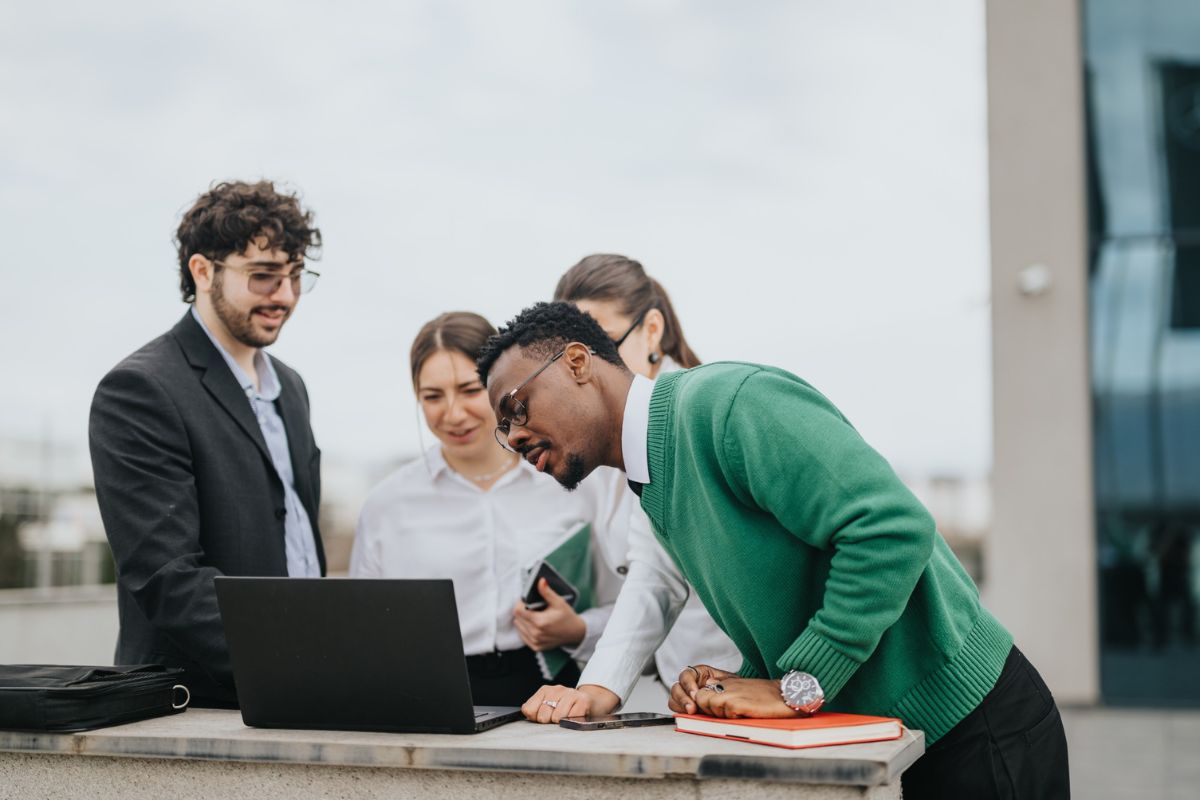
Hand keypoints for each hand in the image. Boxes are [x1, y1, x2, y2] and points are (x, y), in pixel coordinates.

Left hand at [512, 578, 585, 650]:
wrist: (575, 633)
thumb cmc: (567, 617)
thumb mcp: (558, 602)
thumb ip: (547, 592)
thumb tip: (540, 581)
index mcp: (540, 622)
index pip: (518, 611)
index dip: (520, 603)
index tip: (525, 600)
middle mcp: (536, 634)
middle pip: (517, 618)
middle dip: (522, 611)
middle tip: (532, 607)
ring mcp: (535, 642)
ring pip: (519, 627)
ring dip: (523, 620)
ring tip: (534, 616)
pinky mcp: (536, 647)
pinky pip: (523, 636)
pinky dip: (525, 629)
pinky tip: (533, 624)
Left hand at [521, 683, 620, 722]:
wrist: (592, 702)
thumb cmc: (567, 708)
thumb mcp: (548, 708)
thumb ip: (534, 711)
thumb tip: (528, 713)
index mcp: (545, 690)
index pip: (529, 709)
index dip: (534, 718)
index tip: (542, 718)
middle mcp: (557, 689)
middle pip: (542, 716)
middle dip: (549, 722)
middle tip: (557, 719)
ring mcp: (570, 693)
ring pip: (557, 718)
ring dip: (562, 723)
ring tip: (567, 718)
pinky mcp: (583, 701)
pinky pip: (571, 719)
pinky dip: (572, 723)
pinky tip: (576, 717)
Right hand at [669, 663, 736, 713]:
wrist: (735, 698)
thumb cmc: (732, 687)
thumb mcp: (730, 681)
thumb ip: (721, 681)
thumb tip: (713, 684)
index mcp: (699, 674)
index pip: (686, 675)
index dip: (688, 684)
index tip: (695, 694)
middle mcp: (690, 684)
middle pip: (677, 688)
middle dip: (683, 699)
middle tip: (692, 708)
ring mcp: (687, 697)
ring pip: (674, 699)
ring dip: (681, 707)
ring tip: (691, 713)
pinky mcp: (687, 708)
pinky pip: (678, 710)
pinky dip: (682, 714)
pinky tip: (690, 717)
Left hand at [685, 677, 800, 718]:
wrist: (786, 696)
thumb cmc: (766, 696)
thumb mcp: (741, 688)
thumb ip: (724, 689)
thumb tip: (708, 686)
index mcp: (726, 682)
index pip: (701, 692)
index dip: (705, 703)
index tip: (717, 710)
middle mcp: (726, 685)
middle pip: (700, 699)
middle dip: (709, 709)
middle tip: (728, 713)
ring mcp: (730, 693)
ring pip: (708, 706)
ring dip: (720, 714)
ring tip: (738, 714)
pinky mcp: (737, 703)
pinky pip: (723, 713)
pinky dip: (732, 717)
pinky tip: (745, 714)